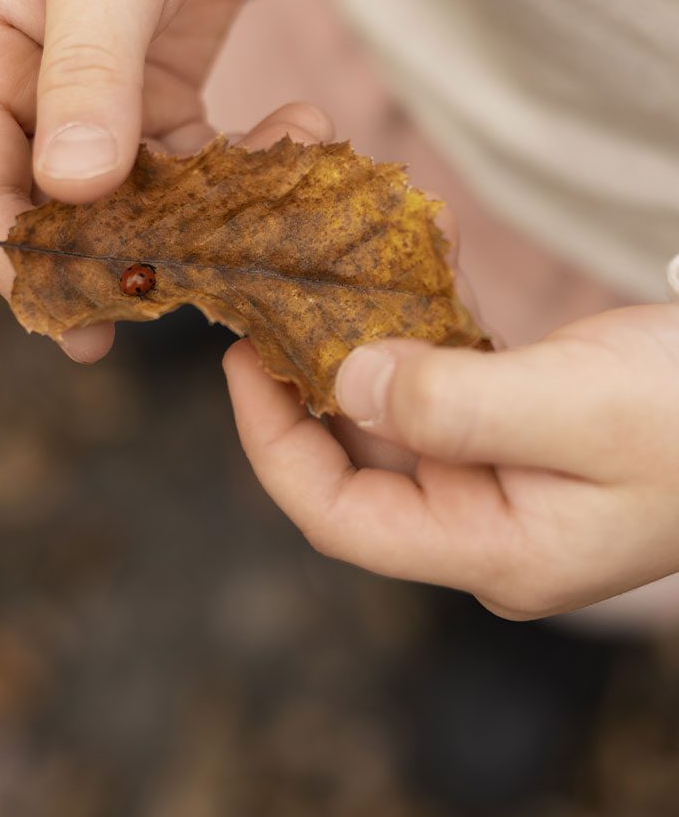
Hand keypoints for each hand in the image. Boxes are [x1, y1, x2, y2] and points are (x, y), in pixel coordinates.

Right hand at [0, 0, 258, 360]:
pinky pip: (186, 163)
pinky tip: (292, 150)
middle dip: (103, 261)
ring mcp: (92, 101)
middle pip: (49, 205)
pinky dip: (232, 174)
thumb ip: (88, 74)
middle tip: (150, 312)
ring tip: (254, 232)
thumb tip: (74, 188)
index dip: (16, 255)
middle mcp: (25, 87)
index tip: (68, 313)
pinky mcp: (156, 100)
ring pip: (127, 197)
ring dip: (188, 221)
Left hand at [225, 282, 678, 619]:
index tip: (239, 362)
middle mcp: (486, 524)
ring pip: (399, 415)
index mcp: (490, 549)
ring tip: (330, 275)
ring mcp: (506, 479)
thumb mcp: (578, 409)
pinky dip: (424, 328)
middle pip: (358, 464)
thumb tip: (346, 381)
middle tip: (272, 306)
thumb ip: (453, 403)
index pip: (339, 517)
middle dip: (307, 385)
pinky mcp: (526, 431)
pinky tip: (414, 267)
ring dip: (365, 346)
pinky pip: (449, 381)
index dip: (272, 443)